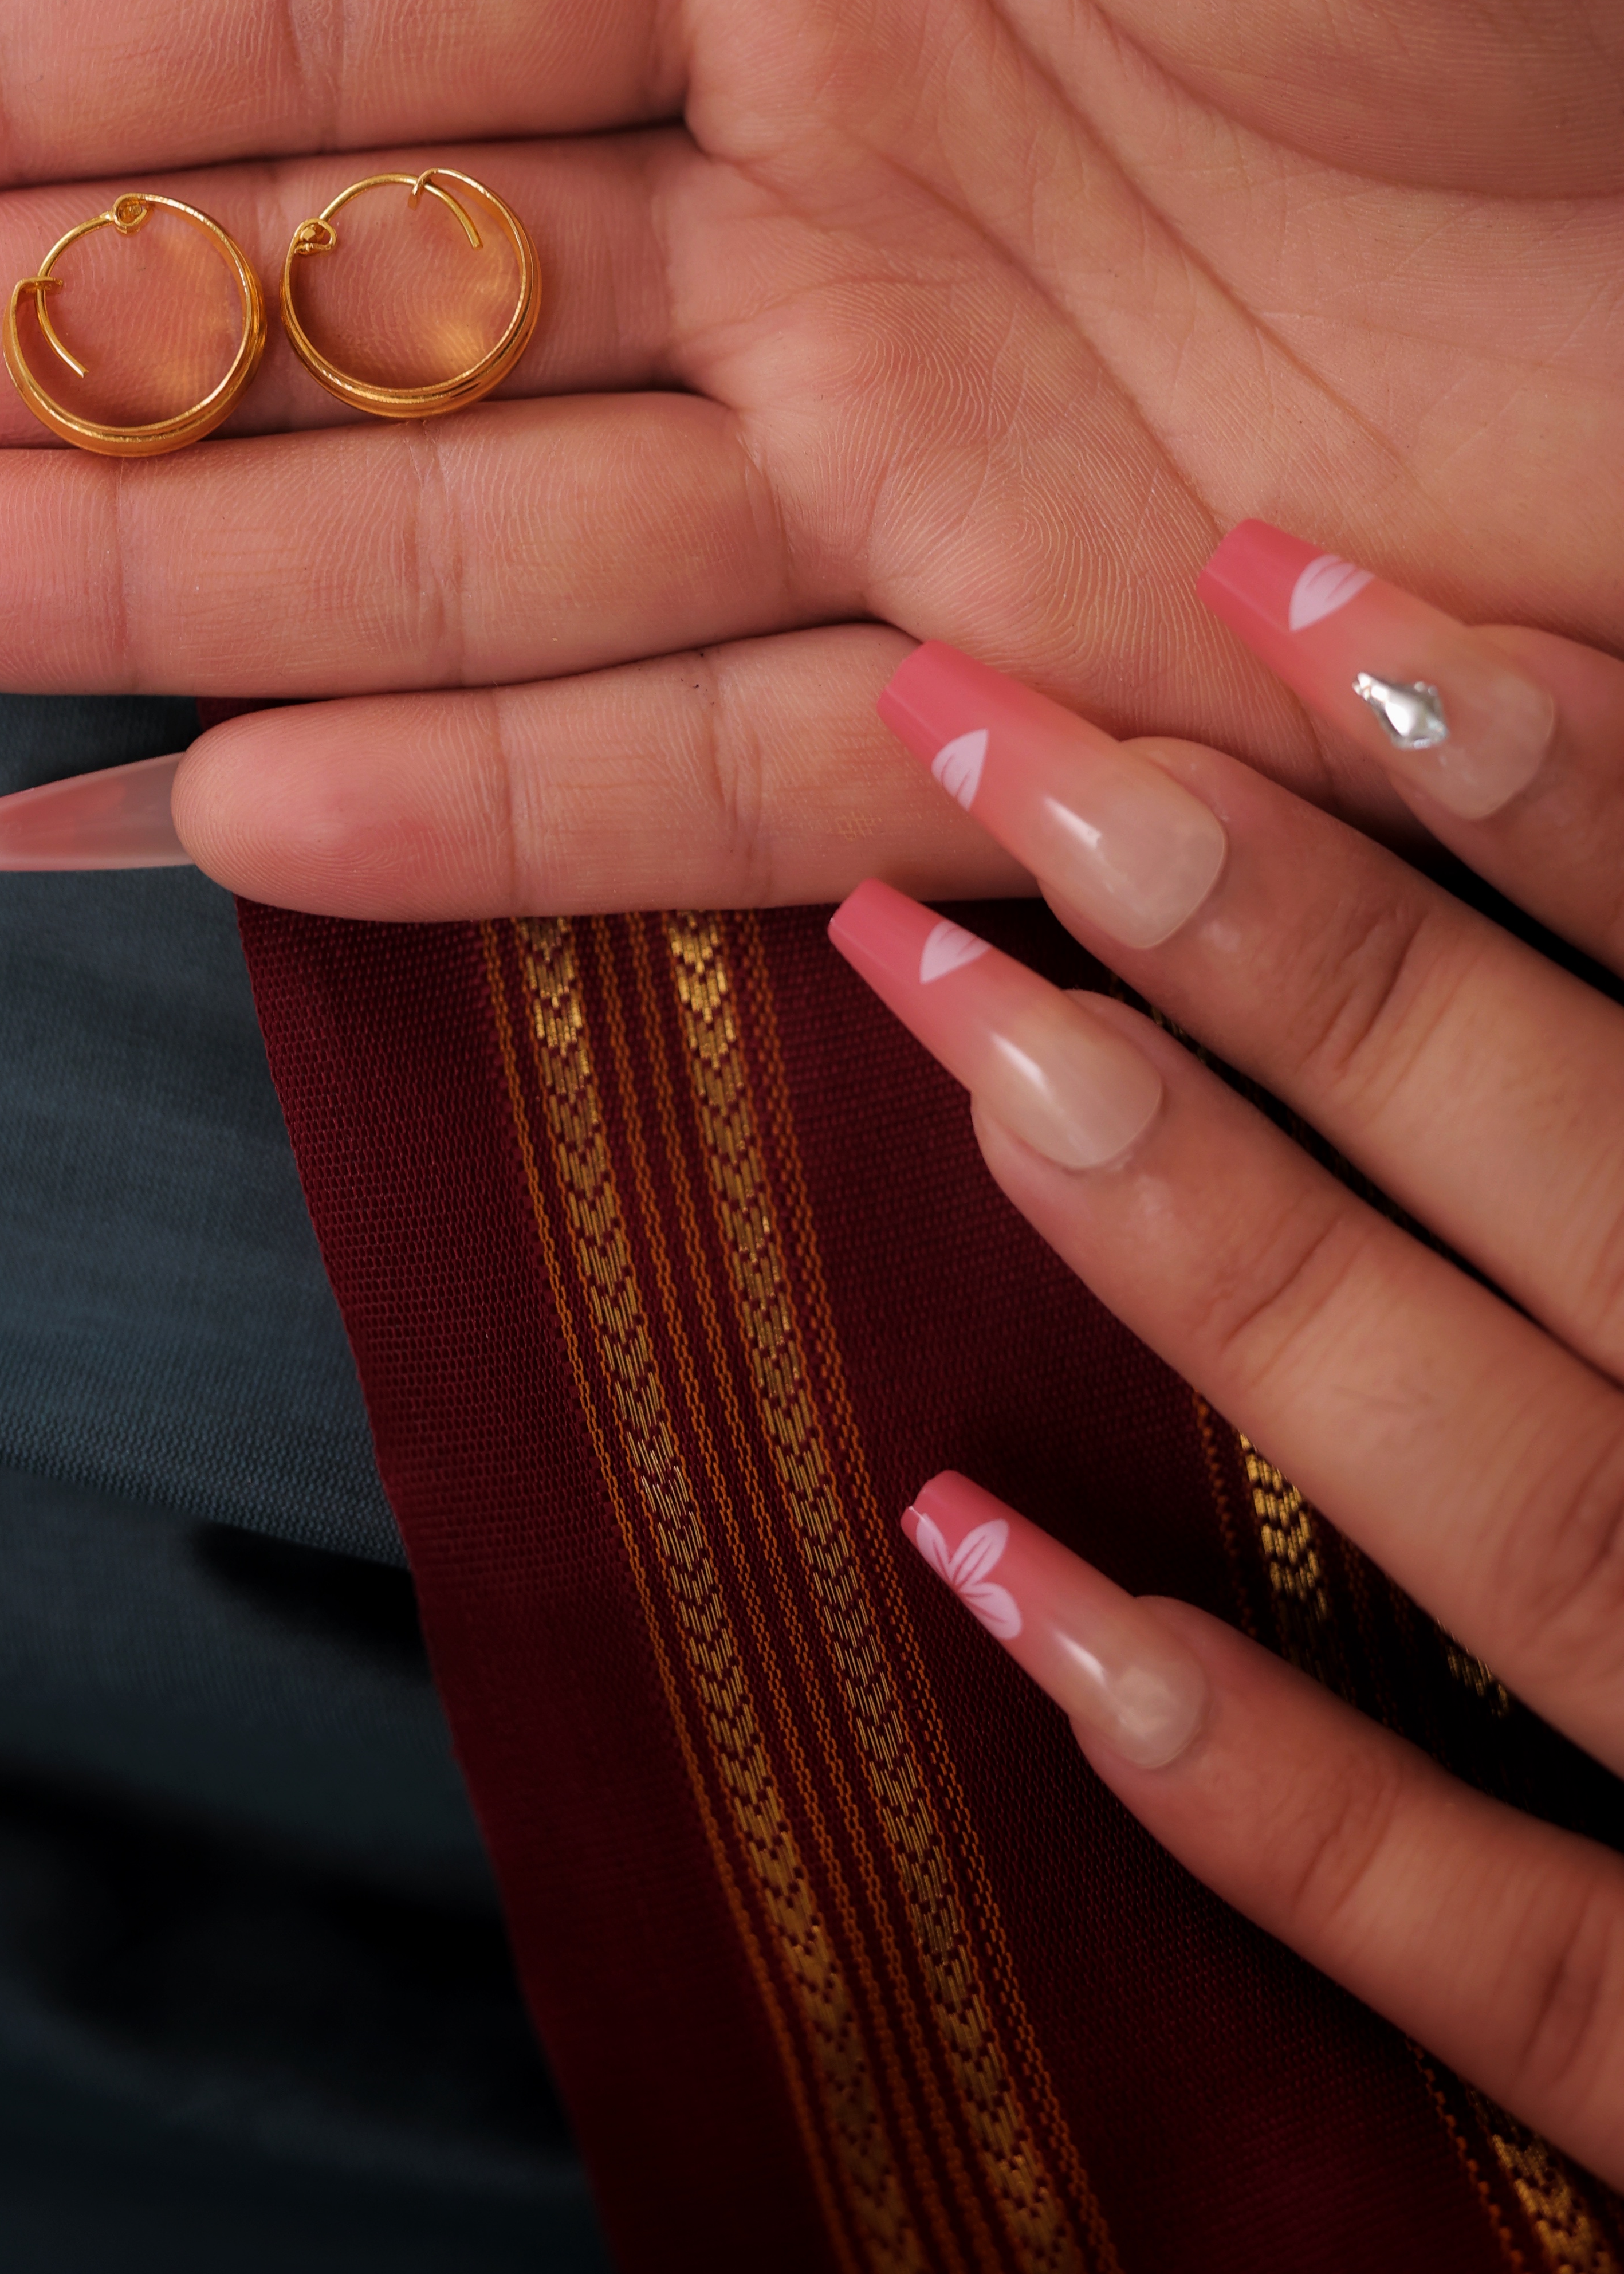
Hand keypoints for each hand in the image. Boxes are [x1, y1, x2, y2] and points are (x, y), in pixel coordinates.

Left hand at [835, 521, 1623, 2178]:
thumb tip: (1511, 736)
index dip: (1563, 772)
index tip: (1295, 591)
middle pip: (1610, 1187)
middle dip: (1307, 957)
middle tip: (1011, 746)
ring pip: (1527, 1506)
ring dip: (1238, 1266)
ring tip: (974, 1043)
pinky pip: (1507, 1943)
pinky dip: (1249, 1774)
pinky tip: (981, 1556)